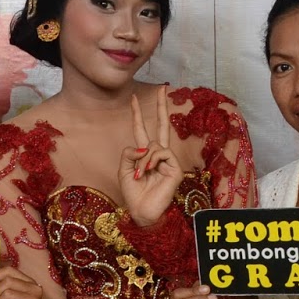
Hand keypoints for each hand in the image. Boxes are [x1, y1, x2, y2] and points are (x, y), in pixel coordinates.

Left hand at [118, 85, 184, 228]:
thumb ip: (129, 152)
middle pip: (161, 126)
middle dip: (161, 107)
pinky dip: (150, 162)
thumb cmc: (133, 193)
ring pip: (153, 146)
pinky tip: (147, 172)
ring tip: (138, 174)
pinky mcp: (175, 168)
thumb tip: (142, 146)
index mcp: (145, 155)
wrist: (142, 211)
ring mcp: (169, 161)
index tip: (134, 98)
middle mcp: (158, 155)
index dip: (138, 115)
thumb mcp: (123, 169)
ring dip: (142, 160)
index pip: (142, 130)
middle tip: (163, 87)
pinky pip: (161, 153)